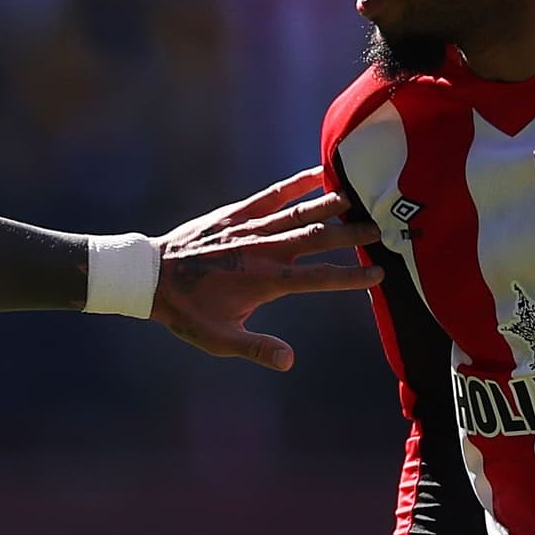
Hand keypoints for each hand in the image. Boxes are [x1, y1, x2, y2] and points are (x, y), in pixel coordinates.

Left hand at [150, 174, 384, 370]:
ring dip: (334, 205)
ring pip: (300, 213)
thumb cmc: (188, 312)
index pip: (319, 279)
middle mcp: (263, 251)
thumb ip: (257, 349)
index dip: (351, 278)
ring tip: (363, 197)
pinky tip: (321, 172)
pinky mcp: (237, 213)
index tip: (379, 274)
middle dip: (351, 233)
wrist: (151, 276)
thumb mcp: (220, 339)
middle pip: (318, 239)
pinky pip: (273, 195)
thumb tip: (289, 362)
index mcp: (265, 282)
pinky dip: (298, 184)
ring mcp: (251, 229)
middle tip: (383, 228)